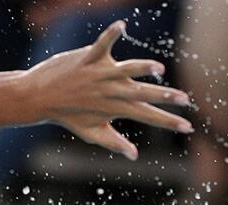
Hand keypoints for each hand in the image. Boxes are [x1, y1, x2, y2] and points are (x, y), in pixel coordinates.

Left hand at [20, 20, 192, 159]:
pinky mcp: (89, 58)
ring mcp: (100, 74)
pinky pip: (103, 44)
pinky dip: (112, 35)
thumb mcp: (92, 132)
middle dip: (164, 97)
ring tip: (157, 69)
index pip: (148, 116)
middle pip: (143, 94)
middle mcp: (111, 91)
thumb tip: (135, 156)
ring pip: (126, 69)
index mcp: (115, 108)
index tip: (188, 126)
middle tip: (184, 99)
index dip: (169, 122)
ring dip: (142, 68)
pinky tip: (123, 26)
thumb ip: (115, 143)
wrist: (39, 98)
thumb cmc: (68, 115)